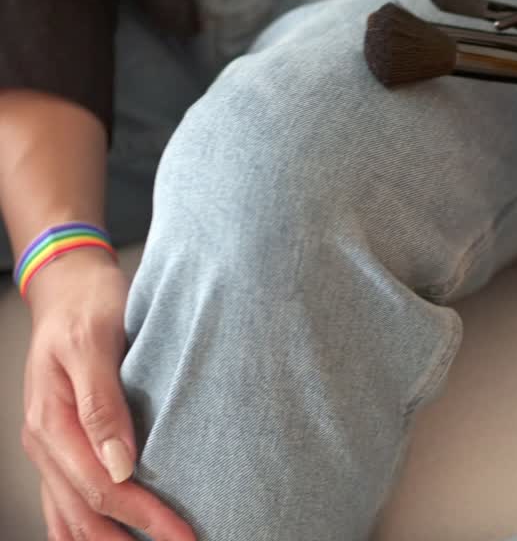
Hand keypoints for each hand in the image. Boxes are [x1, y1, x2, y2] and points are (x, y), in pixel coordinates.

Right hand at [22, 251, 193, 540]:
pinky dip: (88, 529)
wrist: (70, 286)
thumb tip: (120, 465)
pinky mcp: (64, 445)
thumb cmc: (87, 307)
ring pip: (71, 517)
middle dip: (134, 540)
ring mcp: (51, 449)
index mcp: (52, 424)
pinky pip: (66, 502)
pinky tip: (115, 539)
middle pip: (87, 514)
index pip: (102, 489)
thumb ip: (102, 403)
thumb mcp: (94, 343)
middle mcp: (46, 444)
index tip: (184, 534)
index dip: (145, 517)